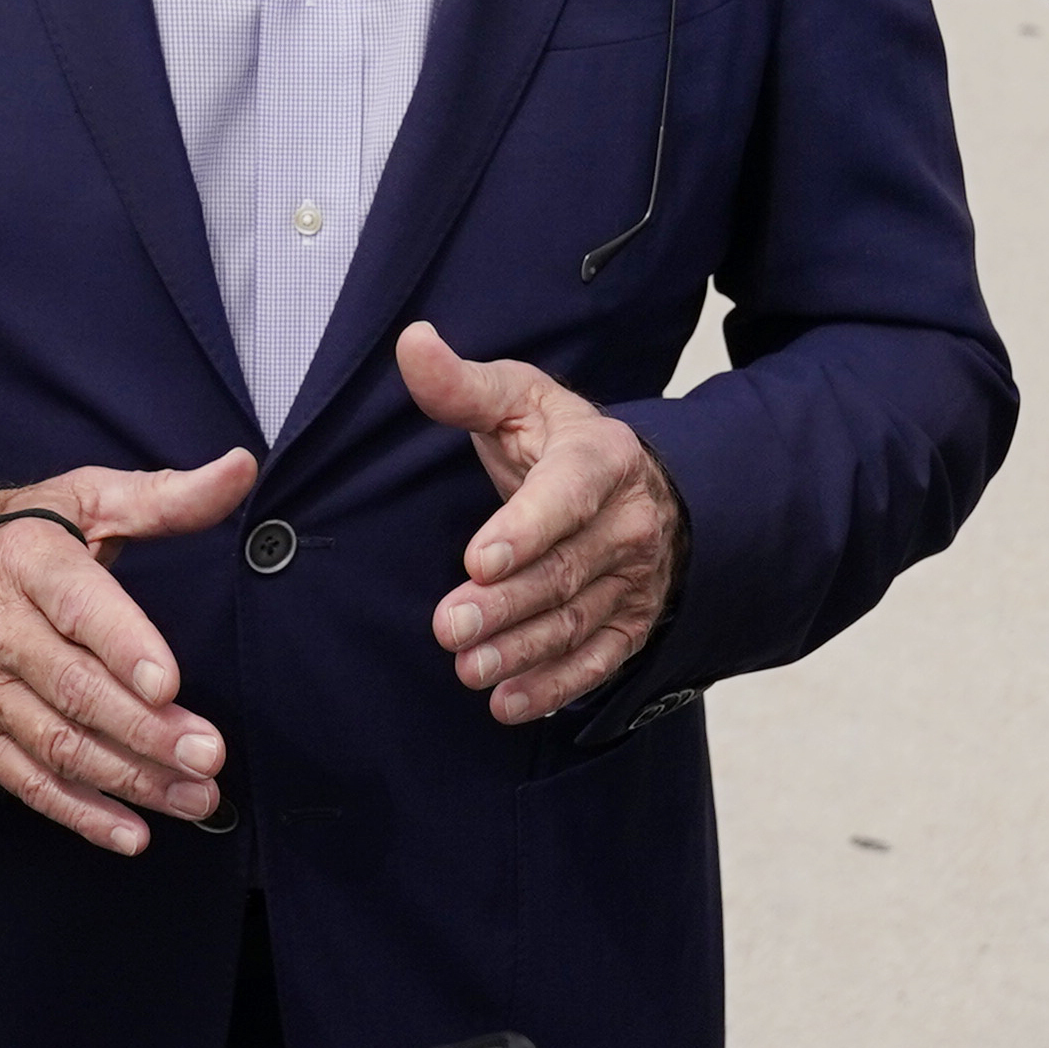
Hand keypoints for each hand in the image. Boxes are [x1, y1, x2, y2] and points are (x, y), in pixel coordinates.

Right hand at [0, 449, 252, 851]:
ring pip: (58, 743)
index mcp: (30, 564)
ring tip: (196, 797)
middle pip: (75, 688)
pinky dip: (80, 815)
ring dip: (129, 779)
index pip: (78, 607)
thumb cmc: (34, 536)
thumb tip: (241, 468)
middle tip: (209, 756)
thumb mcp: (91, 500)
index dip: (124, 645)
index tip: (169, 681)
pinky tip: (133, 834)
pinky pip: (27, 782)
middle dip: (146, 730)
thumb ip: (167, 497)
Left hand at [398, 321, 681, 723]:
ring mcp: (634, 578)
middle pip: (564, 570)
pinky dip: (557, 687)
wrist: (636, 486)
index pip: (567, 496)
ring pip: (576, 620)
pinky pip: (598, 661)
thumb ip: (462, 384)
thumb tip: (412, 343)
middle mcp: (628, 522)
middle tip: (449, 627)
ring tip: (469, 669)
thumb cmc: (559, 440)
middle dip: (506, 604)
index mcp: (602, 458)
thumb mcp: (517, 399)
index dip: (525, 529)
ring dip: (523, 651)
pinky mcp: (630, 622)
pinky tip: (510, 704)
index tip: (478, 559)